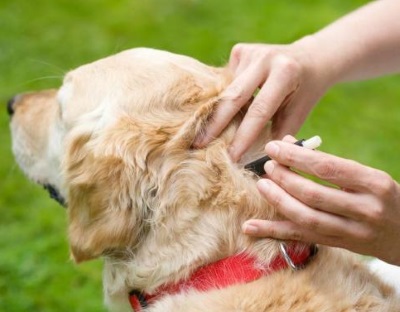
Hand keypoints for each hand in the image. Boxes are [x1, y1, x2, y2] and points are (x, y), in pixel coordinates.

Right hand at [194, 40, 330, 160]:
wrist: (309, 59)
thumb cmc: (304, 92)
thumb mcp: (298, 114)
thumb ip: (278, 134)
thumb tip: (256, 161)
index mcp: (285, 73)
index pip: (259, 110)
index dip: (243, 136)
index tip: (231, 156)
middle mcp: (264, 58)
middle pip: (233, 96)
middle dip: (215, 123)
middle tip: (199, 144)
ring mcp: (250, 52)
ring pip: (227, 89)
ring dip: (218, 112)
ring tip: (204, 133)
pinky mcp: (240, 51)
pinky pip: (226, 81)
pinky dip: (224, 98)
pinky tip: (224, 108)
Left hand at [242, 137, 399, 264]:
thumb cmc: (380, 195)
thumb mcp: (365, 174)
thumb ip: (328, 161)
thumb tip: (287, 144)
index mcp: (374, 183)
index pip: (327, 168)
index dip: (295, 157)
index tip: (273, 147)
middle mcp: (365, 209)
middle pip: (313, 194)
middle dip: (284, 178)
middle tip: (267, 166)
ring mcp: (353, 232)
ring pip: (307, 218)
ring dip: (278, 201)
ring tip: (262, 185)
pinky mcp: (340, 246)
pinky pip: (302, 238)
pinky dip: (274, 232)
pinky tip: (250, 226)